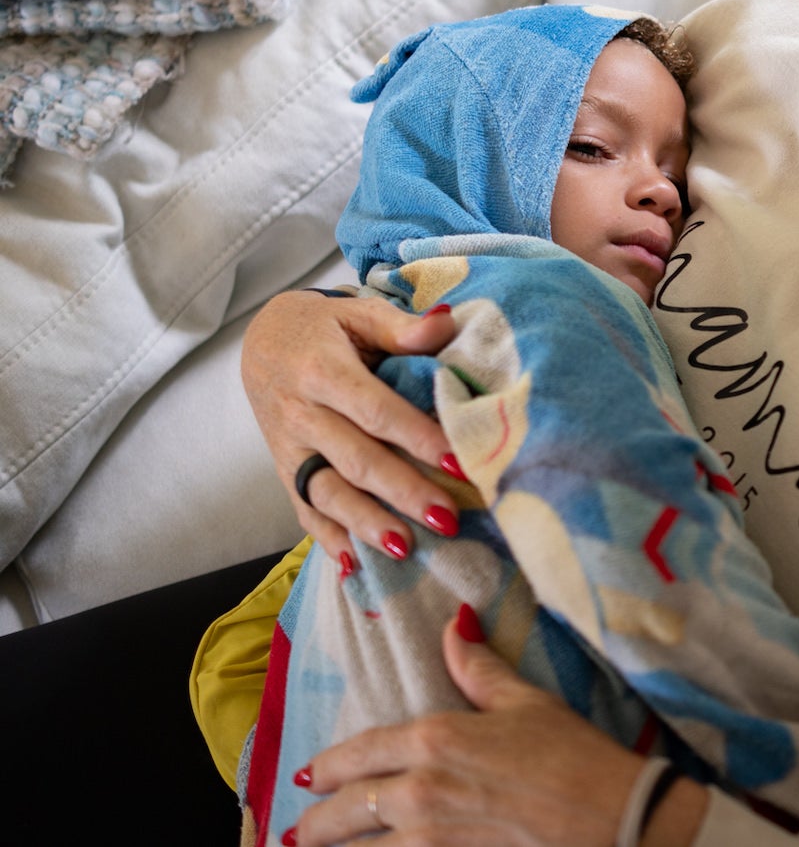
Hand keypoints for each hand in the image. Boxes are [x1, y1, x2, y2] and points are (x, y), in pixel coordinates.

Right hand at [241, 289, 459, 561]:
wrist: (260, 341)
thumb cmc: (324, 326)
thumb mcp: (358, 313)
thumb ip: (401, 327)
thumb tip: (447, 322)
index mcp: (321, 370)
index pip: (374, 410)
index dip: (415, 436)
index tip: (456, 459)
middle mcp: (300, 414)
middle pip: (355, 459)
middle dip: (401, 492)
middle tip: (446, 518)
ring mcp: (289, 448)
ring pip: (327, 492)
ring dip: (366, 524)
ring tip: (405, 549)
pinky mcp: (284, 471)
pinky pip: (304, 510)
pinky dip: (328, 540)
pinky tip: (355, 566)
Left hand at [292, 609, 709, 845]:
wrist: (612, 818)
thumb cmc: (574, 755)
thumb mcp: (527, 702)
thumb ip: (478, 668)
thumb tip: (455, 625)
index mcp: (434, 739)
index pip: (358, 754)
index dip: (326, 767)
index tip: (307, 775)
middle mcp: (419, 791)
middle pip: (344, 812)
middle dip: (314, 824)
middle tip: (296, 832)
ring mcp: (430, 839)